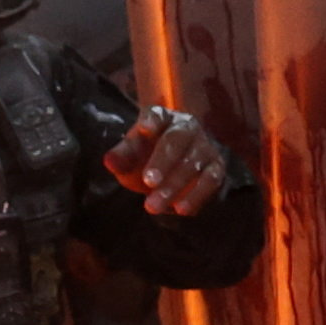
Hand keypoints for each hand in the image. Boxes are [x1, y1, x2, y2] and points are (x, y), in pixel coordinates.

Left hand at [106, 105, 233, 216]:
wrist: (172, 165)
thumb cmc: (147, 155)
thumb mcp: (131, 155)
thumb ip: (122, 156)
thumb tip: (109, 162)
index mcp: (163, 118)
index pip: (157, 114)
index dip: (152, 120)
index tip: (144, 128)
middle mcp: (187, 128)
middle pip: (177, 140)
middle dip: (163, 162)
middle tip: (148, 183)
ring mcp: (205, 146)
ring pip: (194, 163)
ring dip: (175, 185)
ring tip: (154, 206)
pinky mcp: (216, 167)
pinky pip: (211, 180)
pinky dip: (197, 195)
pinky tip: (181, 210)